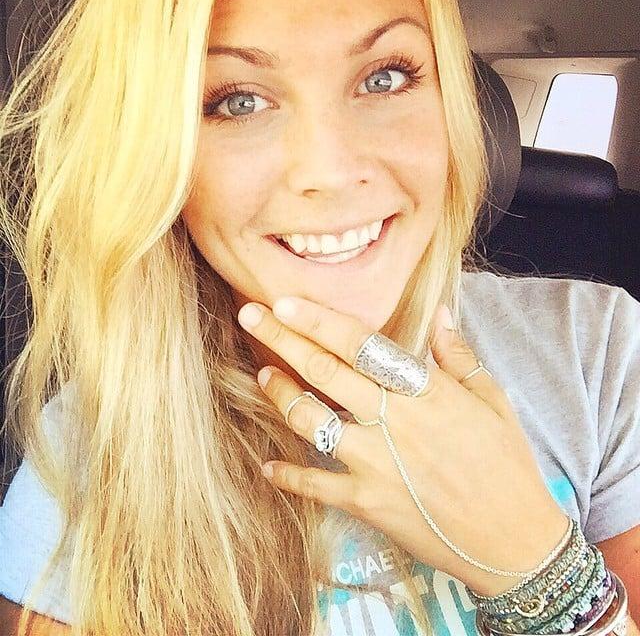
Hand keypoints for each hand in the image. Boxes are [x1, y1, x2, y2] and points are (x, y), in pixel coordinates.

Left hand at [237, 296, 568, 595]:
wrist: (515, 542)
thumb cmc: (509, 466)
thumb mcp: (494, 402)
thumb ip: (459, 356)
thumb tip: (440, 313)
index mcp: (426, 392)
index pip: (363, 345)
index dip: (321, 321)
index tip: (287, 302)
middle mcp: (394, 422)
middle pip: (326, 372)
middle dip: (283, 340)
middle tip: (250, 316)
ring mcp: (375, 464)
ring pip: (311, 420)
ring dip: (281, 394)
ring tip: (262, 374)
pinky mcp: (366, 503)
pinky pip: (315, 485)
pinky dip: (288, 476)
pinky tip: (268, 466)